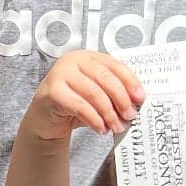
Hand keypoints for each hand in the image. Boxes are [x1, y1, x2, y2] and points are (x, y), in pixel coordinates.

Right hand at [21, 50, 142, 140]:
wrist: (45, 118)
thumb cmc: (73, 103)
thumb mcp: (95, 93)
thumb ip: (112, 92)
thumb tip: (135, 103)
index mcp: (87, 57)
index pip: (114, 65)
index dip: (130, 81)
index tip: (140, 98)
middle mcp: (73, 60)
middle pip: (105, 78)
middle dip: (121, 99)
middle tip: (130, 115)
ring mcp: (60, 74)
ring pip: (94, 93)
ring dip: (109, 113)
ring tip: (116, 126)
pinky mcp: (52, 92)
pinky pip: (80, 107)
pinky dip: (95, 120)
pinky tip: (101, 129)